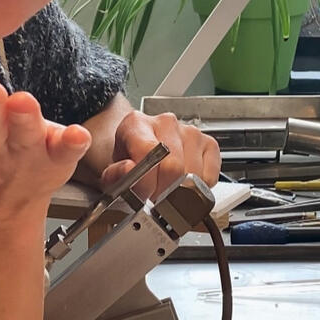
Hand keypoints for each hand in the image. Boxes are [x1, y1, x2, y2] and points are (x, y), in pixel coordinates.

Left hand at [103, 110, 220, 200]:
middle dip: (163, 191)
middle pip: (174, 167)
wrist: (138, 154)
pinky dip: (197, 189)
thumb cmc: (128, 162)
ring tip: (167, 188)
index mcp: (137, 124)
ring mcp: (190, 132)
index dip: (147, 182)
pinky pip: (209, 177)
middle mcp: (166, 123)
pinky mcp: (209, 144)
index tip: (143, 195)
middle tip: (154, 196)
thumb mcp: (111, 172)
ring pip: (193, 174)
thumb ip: (115, 175)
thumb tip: (129, 170)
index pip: (149, 152)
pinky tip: (183, 183)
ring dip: (180, 191)